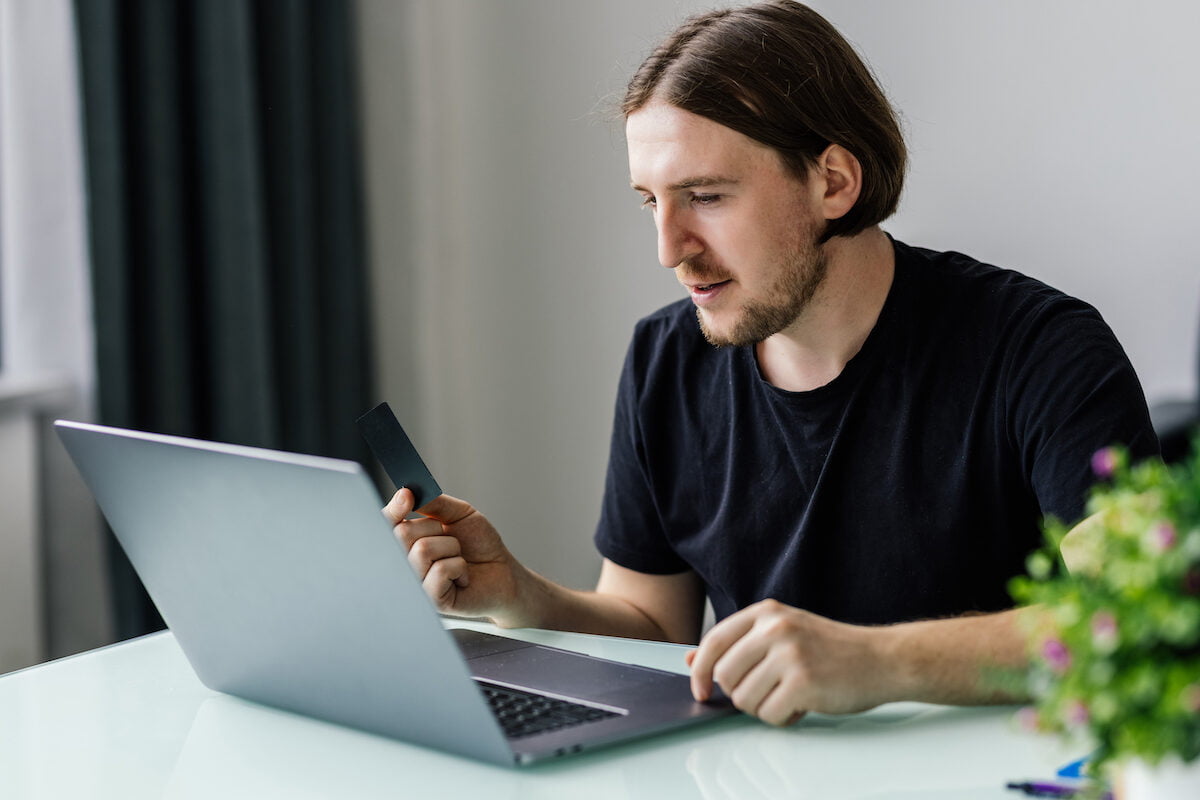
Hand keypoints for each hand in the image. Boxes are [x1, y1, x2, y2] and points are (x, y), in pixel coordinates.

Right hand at [383, 488, 523, 623]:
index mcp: (407, 542)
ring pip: (422, 550)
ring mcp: (416, 584)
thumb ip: (435, 503)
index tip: (407, 496)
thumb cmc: (478, 544)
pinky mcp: (431, 601)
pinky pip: (440, 570)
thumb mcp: (459, 514)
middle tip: (450, 539)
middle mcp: (405, 564)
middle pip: (401, 534)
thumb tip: (410, 492)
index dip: (392, 510)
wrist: (503, 571)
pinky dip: (459, 567)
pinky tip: (463, 578)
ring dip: (451, 547)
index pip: (385, 524)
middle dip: (434, 528)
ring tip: (458, 558)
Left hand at [686, 599, 889, 724]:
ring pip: (744, 699)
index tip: (701, 689)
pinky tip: (803, 704)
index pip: (713, 642)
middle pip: (725, 675)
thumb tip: (690, 659)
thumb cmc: (832, 649)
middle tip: (766, 693)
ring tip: (789, 695)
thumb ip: (738, 644)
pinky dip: (783, 718)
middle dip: (740, 694)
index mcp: (766, 612)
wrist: (882, 659)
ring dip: (763, 707)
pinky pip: (770, 714)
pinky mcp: (804, 682)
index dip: (700, 670)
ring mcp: (789, 654)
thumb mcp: (782, 633)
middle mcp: (775, 628)